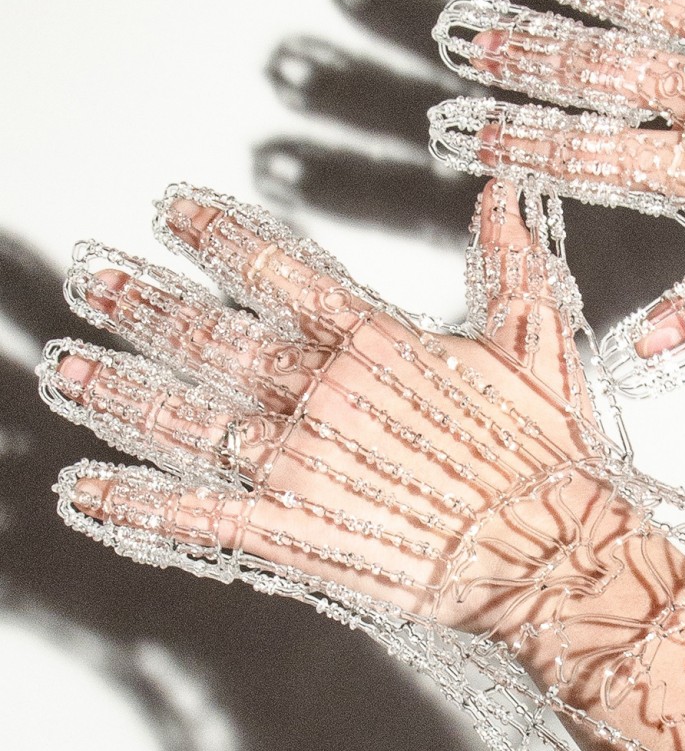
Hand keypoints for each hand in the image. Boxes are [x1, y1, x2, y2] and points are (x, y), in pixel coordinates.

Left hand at [40, 180, 684, 750]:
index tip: (171, 208)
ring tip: (64, 361)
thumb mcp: (541, 346)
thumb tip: (500, 192)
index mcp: (380, 347)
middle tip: (86, 272)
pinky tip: (84, 486)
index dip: (218, 235)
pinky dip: (133, 502)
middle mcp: (325, 400)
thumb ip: (511, 264)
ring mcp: (302, 472)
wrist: (554, 558)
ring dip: (117, 388)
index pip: (280, 271)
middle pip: (212, 340)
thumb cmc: (551, 461)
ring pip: (186, 419)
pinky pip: (196, 516)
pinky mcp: (294, 539)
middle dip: (140, 302)